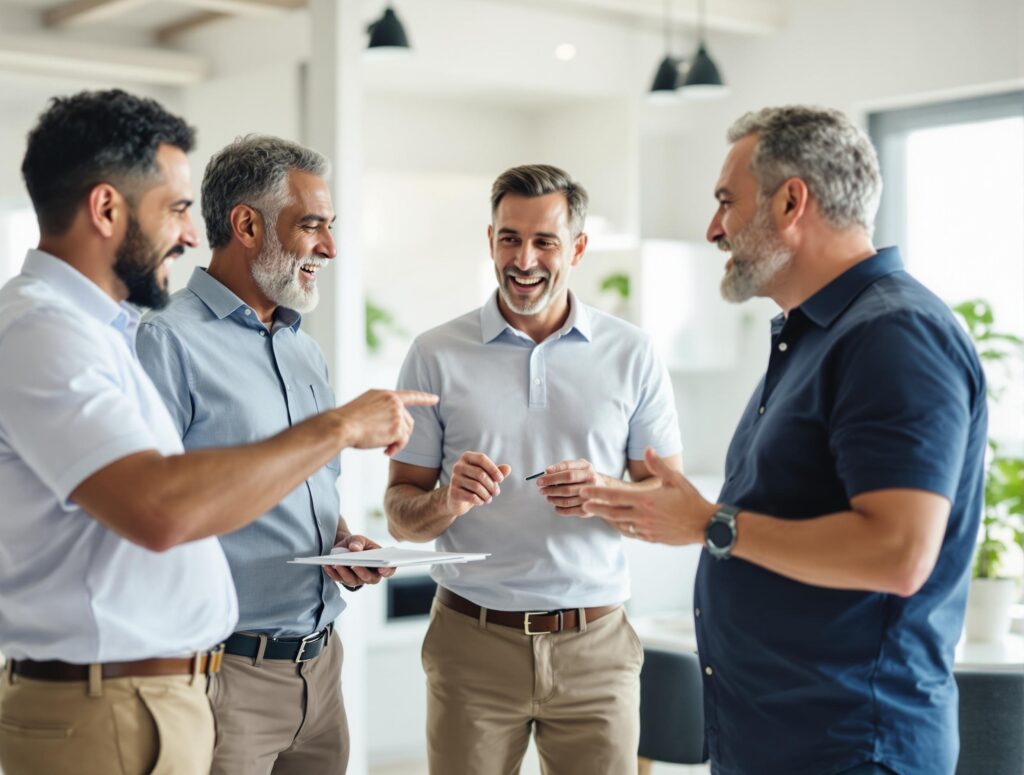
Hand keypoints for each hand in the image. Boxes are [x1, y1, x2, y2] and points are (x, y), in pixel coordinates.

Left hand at [323, 533, 395, 586]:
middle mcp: (371, 574)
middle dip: (362, 572)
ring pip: (353, 581)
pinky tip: (327, 566)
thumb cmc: (357, 543)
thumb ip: (358, 542)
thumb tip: (354, 549)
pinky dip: (333, 573)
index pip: (389, 570)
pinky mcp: (345, 580)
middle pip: (370, 578)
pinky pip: (339, 579)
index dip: (388, 570)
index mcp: (380, 563)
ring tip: (338, 564)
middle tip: (355, 565)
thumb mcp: (359, 539)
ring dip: (345, 573)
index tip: (382, 568)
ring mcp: (358, 579)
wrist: (345, 546)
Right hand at [334, 389, 437, 455]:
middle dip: (401, 434)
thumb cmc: (347, 421)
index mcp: (385, 394)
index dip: (424, 398)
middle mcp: (393, 401)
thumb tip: (394, 425)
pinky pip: (403, 441)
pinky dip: (396, 449)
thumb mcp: (365, 407)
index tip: (435, 399)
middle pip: (408, 421)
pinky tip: (385, 451)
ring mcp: (396, 413)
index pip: (409, 395)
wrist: (341, 426)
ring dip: (397, 442)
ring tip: (384, 447)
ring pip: (407, 432)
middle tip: (388, 444)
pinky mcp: (397, 427)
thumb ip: (381, 410)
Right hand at [444, 451, 511, 517]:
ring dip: (487, 495)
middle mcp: (458, 466)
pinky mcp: (453, 492)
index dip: (493, 469)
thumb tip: (508, 468)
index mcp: (466, 457)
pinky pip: (472, 497)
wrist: (458, 499)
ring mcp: (454, 479)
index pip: (482, 459)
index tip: (501, 479)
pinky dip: (480, 501)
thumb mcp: (487, 476)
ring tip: (489, 498)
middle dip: (492, 485)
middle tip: (496, 492)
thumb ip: (497, 471)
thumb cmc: (475, 484)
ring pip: (477, 487)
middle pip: (481, 474)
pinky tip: (481, 501)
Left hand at [536, 459, 606, 516]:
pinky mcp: (587, 511)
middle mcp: (591, 483)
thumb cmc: (584, 476)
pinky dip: (558, 509)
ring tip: (547, 496)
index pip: (568, 471)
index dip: (553, 474)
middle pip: (567, 486)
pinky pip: (569, 511)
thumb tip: (547, 472)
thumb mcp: (577, 466)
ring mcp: (590, 498)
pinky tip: (555, 505)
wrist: (602, 490)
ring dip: (553, 498)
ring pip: (566, 500)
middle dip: (550, 487)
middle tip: (540, 488)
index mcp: (588, 469)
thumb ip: (563, 466)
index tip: (542, 477)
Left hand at [581, 448, 714, 544]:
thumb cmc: (691, 501)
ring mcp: (646, 529)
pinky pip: (632, 532)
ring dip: (607, 518)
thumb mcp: (675, 479)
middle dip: (595, 508)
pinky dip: (622, 527)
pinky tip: (618, 523)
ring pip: (620, 523)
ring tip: (595, 513)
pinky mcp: (651, 538)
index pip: (615, 496)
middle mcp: (643, 515)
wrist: (705, 525)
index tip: (584, 492)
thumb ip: (658, 466)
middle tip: (582, 504)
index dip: (597, 494)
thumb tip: (648, 450)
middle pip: (612, 512)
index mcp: (646, 500)